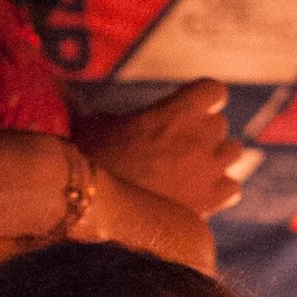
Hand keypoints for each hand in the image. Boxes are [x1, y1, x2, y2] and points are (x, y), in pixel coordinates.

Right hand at [76, 81, 247, 215]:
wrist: (94, 209)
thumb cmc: (89, 163)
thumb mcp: (92, 125)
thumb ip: (102, 109)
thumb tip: (63, 87)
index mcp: (175, 110)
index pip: (213, 90)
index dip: (205, 98)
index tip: (195, 106)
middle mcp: (198, 137)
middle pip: (220, 124)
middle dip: (204, 132)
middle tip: (182, 145)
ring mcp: (207, 170)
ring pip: (233, 153)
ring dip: (217, 157)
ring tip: (194, 168)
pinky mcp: (209, 202)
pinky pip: (233, 189)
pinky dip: (221, 190)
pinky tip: (203, 194)